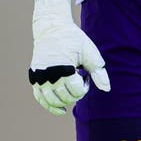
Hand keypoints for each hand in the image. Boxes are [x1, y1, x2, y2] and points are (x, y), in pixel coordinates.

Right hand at [28, 0, 110, 115]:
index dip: (85, 87)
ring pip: (53, 101)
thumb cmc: (73, 40)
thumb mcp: (90, 52)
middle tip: (79, 79)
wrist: (52, 28)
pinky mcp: (34, 77)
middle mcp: (49, 75)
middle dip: (76, 93)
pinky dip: (50, 106)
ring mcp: (40, 77)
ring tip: (71, 89)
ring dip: (66, 100)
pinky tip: (61, 111)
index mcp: (64, 68)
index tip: (86, 75)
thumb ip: (98, 72)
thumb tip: (106, 89)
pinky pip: (40, 98)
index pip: (77, 91)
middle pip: (66, 97)